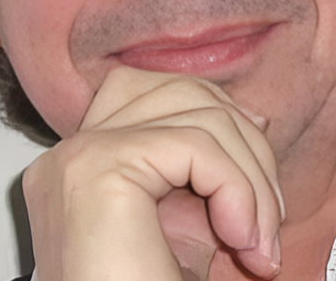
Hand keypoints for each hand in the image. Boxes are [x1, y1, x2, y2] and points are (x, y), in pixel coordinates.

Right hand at [22, 67, 284, 280]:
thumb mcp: (190, 231)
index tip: (257, 188)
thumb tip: (252, 115)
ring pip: (198, 113)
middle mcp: (70, 155)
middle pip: (178, 89)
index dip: (219, 120)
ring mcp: (78, 157)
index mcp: (84, 167)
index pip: (154, 90)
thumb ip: (207, 172)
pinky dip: (240, 192)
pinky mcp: (99, 169)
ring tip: (258, 247)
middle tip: (265, 227)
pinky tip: (244, 244)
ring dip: (253, 180)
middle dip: (245, 147)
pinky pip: (197, 145)